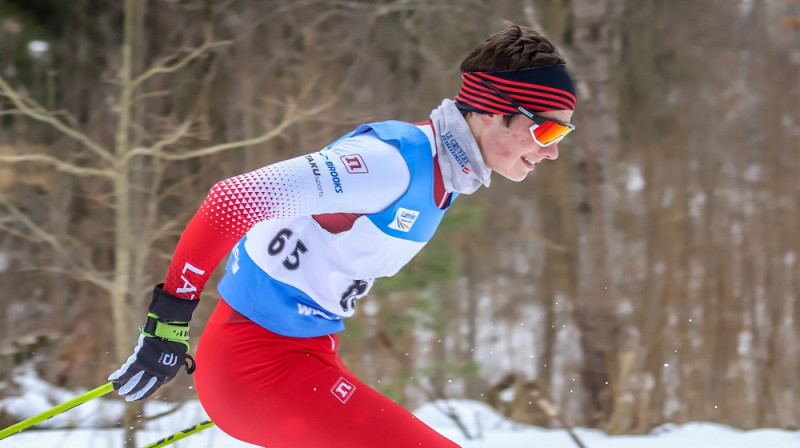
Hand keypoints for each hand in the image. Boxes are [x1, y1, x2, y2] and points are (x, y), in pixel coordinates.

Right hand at [109, 284, 198, 400]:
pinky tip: (112, 379)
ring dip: (124, 386)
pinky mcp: (138, 361)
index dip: (142, 393)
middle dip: (132, 392)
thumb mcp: (175, 361)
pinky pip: (126, 372)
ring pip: (132, 381)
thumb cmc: (173, 343)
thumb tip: (158, 377)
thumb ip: (165, 370)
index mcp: (167, 376)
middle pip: (140, 387)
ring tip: (119, 389)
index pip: (152, 389)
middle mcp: (157, 375)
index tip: (135, 397)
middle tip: (125, 395)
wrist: (169, 331)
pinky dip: (118, 376)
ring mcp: (147, 368)